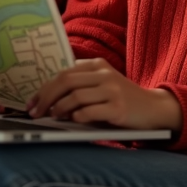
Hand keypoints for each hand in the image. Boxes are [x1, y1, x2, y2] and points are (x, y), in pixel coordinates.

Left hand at [26, 58, 182, 130]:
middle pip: (66, 81)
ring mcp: (112, 90)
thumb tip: (48, 103)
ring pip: (75, 95)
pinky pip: (90, 111)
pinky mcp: (118, 108)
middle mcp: (104, 74)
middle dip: (46, 97)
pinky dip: (77, 116)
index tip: (31, 102)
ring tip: (52, 117)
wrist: (155, 109)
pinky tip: (73, 121)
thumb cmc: (121, 101)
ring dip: (59, 108)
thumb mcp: (102, 87)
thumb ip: (80, 88)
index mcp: (97, 65)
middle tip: (34, 112)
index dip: (44, 88)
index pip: (63, 73)